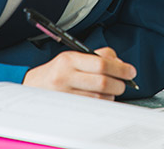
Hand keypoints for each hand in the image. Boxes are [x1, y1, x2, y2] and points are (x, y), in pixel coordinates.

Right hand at [22, 47, 136, 100]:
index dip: (121, 68)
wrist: (32, 86)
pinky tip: (101, 97)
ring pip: (100, 98)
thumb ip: (100, 56)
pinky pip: (93, 107)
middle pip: (103, 83)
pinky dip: (103, 102)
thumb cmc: (58, 71)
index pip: (101, 64)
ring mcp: (66, 94)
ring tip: (110, 90)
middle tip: (124, 83)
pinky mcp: (68, 107)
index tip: (131, 71)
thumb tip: (121, 63)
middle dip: (120, 84)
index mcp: (69, 60)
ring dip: (112, 95)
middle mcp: (66, 77)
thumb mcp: (75, 56)